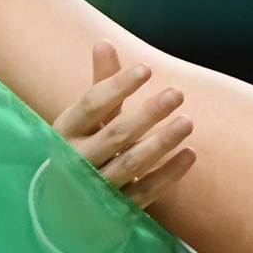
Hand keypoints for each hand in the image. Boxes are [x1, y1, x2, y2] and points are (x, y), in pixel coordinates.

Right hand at [54, 41, 195, 207]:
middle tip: (178, 93)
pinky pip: (145, 192)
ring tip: (188, 122)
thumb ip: (100, 85)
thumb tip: (104, 43)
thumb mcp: (85, 120)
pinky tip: (190, 154)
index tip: (146, 68)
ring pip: (131, 164)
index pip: (91, 104)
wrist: (61, 210)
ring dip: (161, 142)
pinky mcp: (115, 210)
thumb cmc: (79, 150)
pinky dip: (168, 174)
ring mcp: (95, 188)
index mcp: (64, 132)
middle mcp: (76, 160)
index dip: (118, 85)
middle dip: (148, 113)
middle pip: (116, 134)